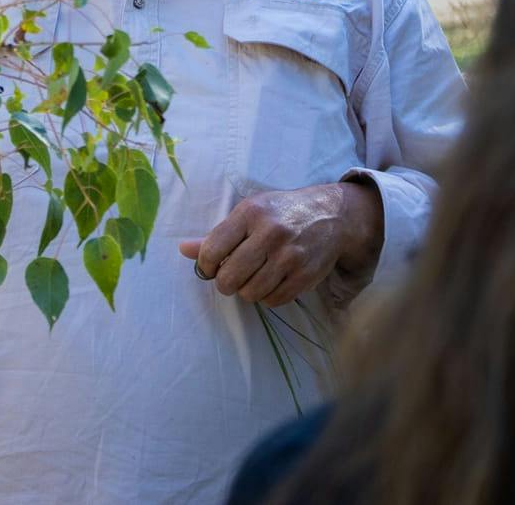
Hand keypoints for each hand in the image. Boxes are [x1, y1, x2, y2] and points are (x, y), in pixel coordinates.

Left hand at [177, 180, 382, 307]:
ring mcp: (290, 256)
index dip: (205, 265)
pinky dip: (266, 297)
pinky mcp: (305, 276)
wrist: (330, 216)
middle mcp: (270, 233)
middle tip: (229, 277)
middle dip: (224, 283)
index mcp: (250, 213)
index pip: (213, 249)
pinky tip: (270, 282)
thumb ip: (216, 234)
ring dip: (246, 291)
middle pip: (230, 277)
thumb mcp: (247, 213)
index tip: (209, 267)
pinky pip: (273, 301)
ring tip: (252, 278)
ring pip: (250, 292)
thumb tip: (183, 250)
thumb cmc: (280, 213)